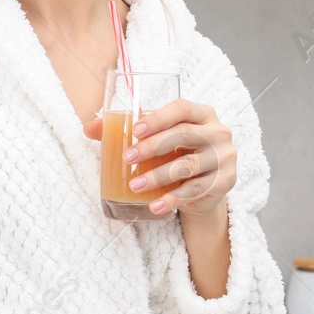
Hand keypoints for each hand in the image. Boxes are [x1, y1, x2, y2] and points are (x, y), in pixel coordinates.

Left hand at [82, 99, 235, 218]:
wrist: (204, 187)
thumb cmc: (177, 153)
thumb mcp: (157, 139)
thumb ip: (125, 130)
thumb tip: (89, 127)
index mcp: (202, 113)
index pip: (182, 108)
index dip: (158, 118)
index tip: (135, 130)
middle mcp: (218, 132)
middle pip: (184, 135)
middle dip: (152, 147)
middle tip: (127, 158)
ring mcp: (224, 158)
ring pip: (188, 166)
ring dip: (158, 176)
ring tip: (134, 185)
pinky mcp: (225, 182)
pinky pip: (195, 190)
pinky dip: (172, 199)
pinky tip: (154, 205)